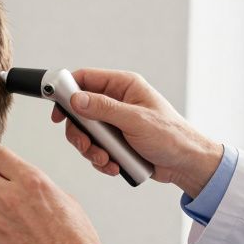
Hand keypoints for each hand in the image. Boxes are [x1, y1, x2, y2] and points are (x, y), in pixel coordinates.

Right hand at [52, 68, 222, 196]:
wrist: (186, 165)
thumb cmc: (172, 137)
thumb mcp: (136, 120)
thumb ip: (104, 108)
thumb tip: (76, 99)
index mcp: (124, 86)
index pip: (85, 79)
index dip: (66, 91)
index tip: (57, 110)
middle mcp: (117, 101)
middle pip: (79, 111)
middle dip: (80, 133)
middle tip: (86, 145)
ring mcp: (115, 122)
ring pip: (85, 133)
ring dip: (91, 150)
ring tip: (106, 160)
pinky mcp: (115, 142)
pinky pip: (95, 148)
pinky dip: (100, 160)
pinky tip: (114, 165)